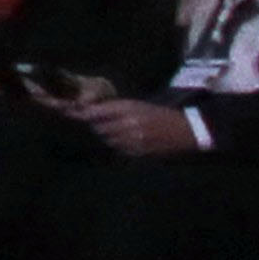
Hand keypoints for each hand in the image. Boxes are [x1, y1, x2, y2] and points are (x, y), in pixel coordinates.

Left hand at [52, 95, 198, 160]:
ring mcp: (134, 141)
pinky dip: (115, 147)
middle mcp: (129, 125)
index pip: (98, 112)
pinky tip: (116, 144)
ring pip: (108, 140)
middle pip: (100, 128)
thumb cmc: (161, 114)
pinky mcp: (139, 153)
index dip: (83, 114)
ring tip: (100, 135)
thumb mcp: (139, 105)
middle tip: (85, 125)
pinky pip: (119, 151)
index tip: (72, 113)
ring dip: (103, 137)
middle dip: (92, 126)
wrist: (186, 131)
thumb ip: (117, 109)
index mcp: (129, 109)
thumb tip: (93, 112)